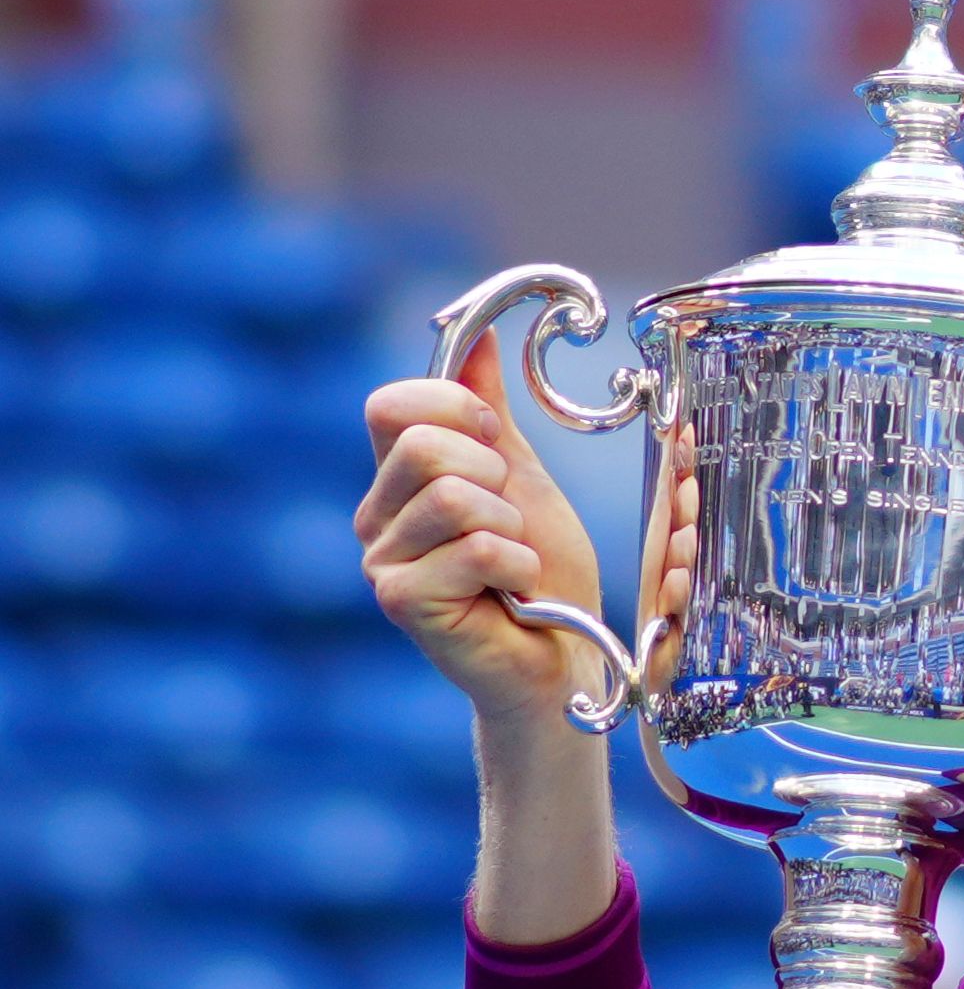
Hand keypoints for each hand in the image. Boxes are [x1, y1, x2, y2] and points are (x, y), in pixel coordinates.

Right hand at [355, 330, 603, 725]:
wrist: (562, 655)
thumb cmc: (542, 573)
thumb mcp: (521, 476)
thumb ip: (489, 412)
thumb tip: (475, 333)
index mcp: (396, 481)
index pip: (389, 405)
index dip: (452, 407)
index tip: (493, 441)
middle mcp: (376, 518)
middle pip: (422, 446)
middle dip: (492, 475)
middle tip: (509, 519)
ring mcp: (383, 563)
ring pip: (454, 498)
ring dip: (510, 527)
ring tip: (513, 560)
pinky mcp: (404, 602)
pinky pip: (475, 548)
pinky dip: (517, 564)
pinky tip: (514, 591)